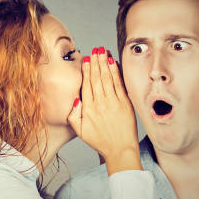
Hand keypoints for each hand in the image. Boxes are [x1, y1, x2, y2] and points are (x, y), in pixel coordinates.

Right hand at [68, 47, 141, 174]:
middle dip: (96, 61)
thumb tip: (75, 100)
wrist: (120, 150)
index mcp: (88, 109)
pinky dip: (116, 72)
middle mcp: (100, 103)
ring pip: (107, 78)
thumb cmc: (99, 141)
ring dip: (105, 63)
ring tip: (103, 51)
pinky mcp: (125, 104)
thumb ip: (73, 115)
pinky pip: (119, 84)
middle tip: (95, 49)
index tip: (87, 58)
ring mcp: (113, 103)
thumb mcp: (80, 131)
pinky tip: (114, 63)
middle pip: (97, 78)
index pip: (87, 84)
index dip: (87, 69)